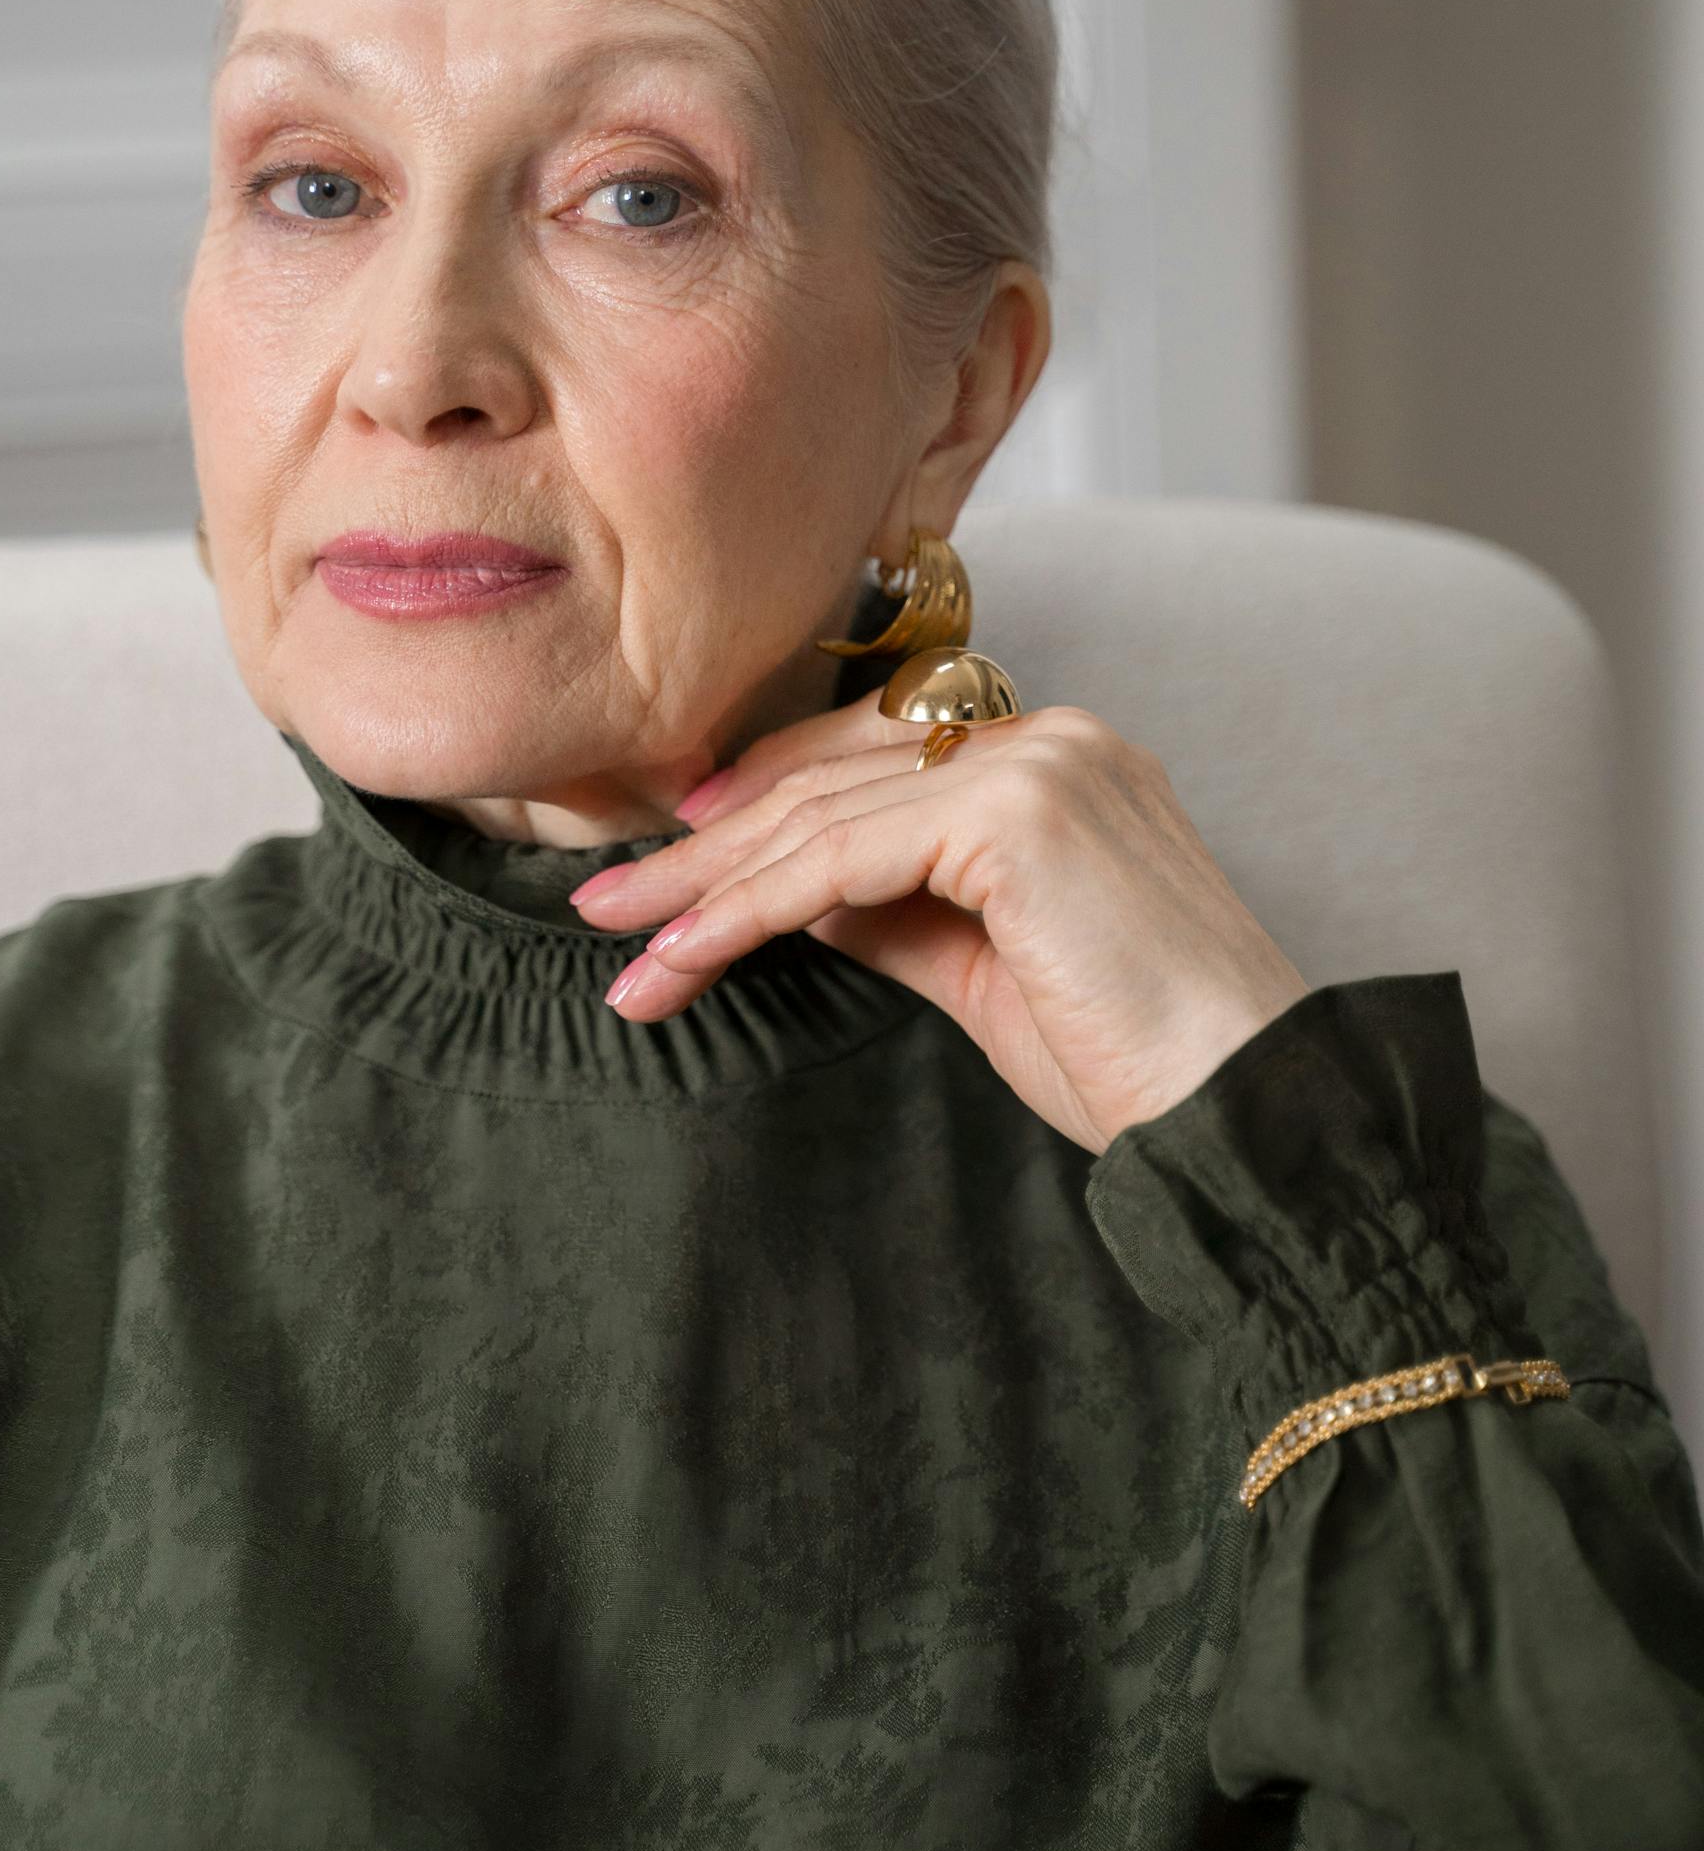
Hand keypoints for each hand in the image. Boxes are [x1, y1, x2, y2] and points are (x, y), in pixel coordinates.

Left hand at [569, 688, 1312, 1154]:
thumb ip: (890, 909)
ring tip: (619, 945)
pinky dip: (749, 909)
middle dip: (704, 847)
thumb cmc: (1135, 1060)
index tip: (667, 867)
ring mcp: (1040, 761)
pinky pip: (842, 859)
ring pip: (821, 815)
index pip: (867, 759)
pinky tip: (684, 954)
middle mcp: (1050, 734)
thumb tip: (785, 893)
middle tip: (603, 905)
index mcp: (1055, 756)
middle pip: (831, 776)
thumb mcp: (980, 969)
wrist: (1247, 1116)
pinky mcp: (1020, 813)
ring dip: (703, 888)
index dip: (756, 805)